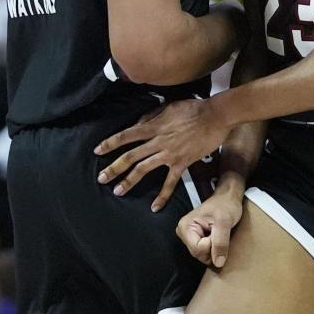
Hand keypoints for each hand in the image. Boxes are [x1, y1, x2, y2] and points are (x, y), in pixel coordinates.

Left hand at [94, 98, 230, 210]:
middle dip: (114, 167)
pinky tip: (154, 207)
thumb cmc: (193, 108)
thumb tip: (138, 123)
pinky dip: (162, 196)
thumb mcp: (168, 106)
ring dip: (129, 181)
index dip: (110, 143)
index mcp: (153, 126)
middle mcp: (158, 141)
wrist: (215, 116)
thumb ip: (151, 116)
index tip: (98, 150)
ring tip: (117, 191)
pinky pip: (170, 182)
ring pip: (144, 169)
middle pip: (130, 156)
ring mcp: (169, 153)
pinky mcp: (182, 163)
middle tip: (101, 178)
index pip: (126, 135)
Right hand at [177, 185, 243, 267]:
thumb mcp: (224, 222)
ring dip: (215, 249)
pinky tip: (217, 239)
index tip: (219, 232)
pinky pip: (205, 253)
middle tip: (220, 234)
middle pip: (199, 255)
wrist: (227, 199)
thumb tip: (218, 263)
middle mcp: (183, 233)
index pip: (198, 250)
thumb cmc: (225, 205)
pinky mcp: (195, 240)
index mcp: (185, 227)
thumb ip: (220, 243)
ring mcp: (189, 237)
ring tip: (219, 235)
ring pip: (203, 256)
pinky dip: (214, 249)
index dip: (212, 246)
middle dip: (213, 249)